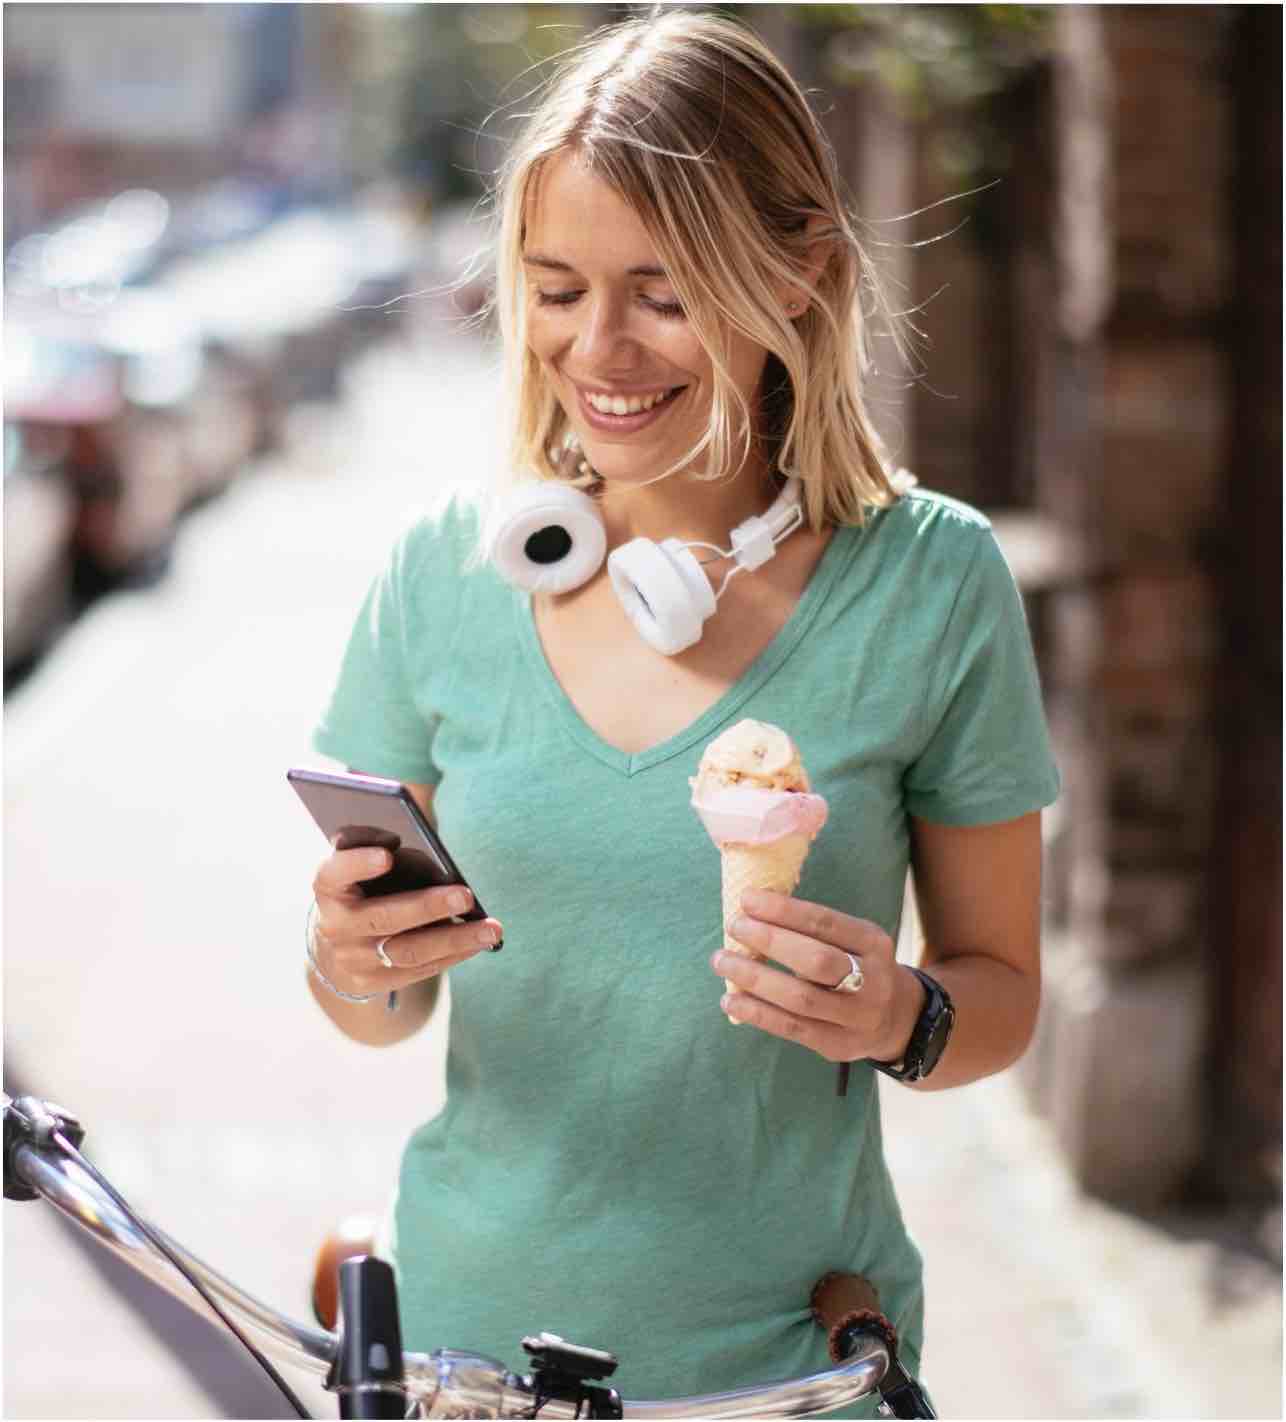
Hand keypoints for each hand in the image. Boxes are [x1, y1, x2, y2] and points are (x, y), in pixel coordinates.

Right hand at [311, 845, 502, 999]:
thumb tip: (400, 837)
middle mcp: (336, 925)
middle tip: (466, 895)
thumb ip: (372, 843)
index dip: (357, 863)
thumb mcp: (359, 861)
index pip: (335, 872)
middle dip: (426, 907)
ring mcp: (354, 958)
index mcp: (328, 886)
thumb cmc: (362, 884)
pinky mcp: (373, 982)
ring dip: (455, 939)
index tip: (387, 855)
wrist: (340, 939)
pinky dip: (454, 954)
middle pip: (382, 918)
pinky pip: (420, 970)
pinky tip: (480, 941)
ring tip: (492, 929)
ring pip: (408, 951)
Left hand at [710, 889, 923, 1064]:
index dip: (784, 911)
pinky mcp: (837, 1045)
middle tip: (735, 926)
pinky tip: (730, 1000)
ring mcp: (856, 1017)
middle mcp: (872, 980)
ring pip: (800, 999)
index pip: (825, 923)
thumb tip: (753, 911)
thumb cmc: (857, 965)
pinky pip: (792, 1028)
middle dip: (770, 941)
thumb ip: (813, 929)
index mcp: (873, 943)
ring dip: (754, 978)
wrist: (895, 1018)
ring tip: (722, 961)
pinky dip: (757, 1013)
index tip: (747, 899)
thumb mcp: (852, 940)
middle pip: (816, 961)